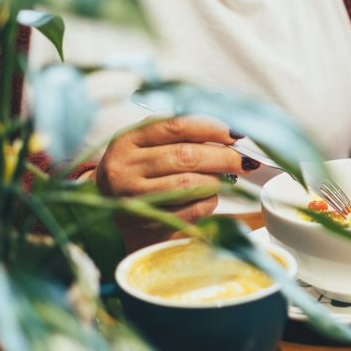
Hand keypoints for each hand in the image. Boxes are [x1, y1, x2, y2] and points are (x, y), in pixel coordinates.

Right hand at [91, 116, 254, 250]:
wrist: (105, 213)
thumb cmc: (137, 172)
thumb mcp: (145, 146)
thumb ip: (180, 135)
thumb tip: (230, 135)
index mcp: (127, 140)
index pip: (175, 126)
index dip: (211, 128)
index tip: (235, 133)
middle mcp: (125, 168)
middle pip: (186, 156)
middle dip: (223, 157)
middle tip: (245, 160)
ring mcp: (134, 198)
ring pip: (191, 185)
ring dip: (216, 181)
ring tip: (221, 179)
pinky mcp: (147, 224)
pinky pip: (191, 210)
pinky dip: (208, 202)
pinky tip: (208, 197)